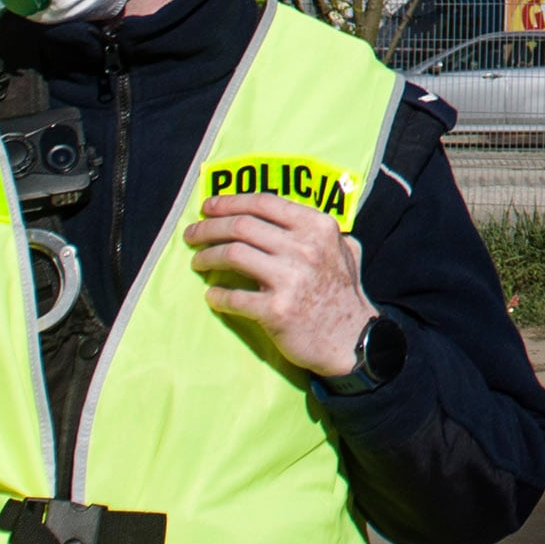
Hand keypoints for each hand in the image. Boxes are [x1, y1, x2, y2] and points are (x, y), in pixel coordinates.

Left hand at [186, 198, 369, 380]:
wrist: (352, 341)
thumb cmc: (344, 295)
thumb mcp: (344, 250)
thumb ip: (320, 231)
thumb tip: (288, 215)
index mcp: (318, 227)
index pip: (264, 203)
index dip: (230, 202)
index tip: (208, 208)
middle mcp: (306, 248)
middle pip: (241, 226)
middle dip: (208, 228)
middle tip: (192, 234)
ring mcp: (291, 279)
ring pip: (233, 254)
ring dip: (207, 256)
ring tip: (198, 261)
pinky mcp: (278, 310)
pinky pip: (234, 297)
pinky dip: (217, 296)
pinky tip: (212, 296)